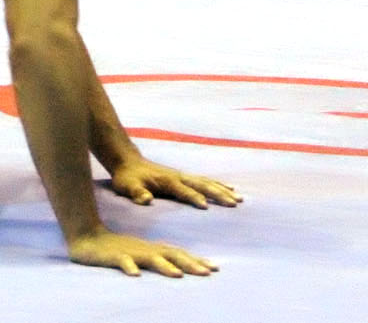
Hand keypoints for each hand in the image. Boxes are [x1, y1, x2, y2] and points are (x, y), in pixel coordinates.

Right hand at [68, 229, 217, 277]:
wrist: (85, 236)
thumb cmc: (115, 248)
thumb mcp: (139, 254)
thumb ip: (157, 259)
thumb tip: (180, 271)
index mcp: (151, 249)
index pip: (178, 253)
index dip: (196, 260)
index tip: (216, 268)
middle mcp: (144, 249)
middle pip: (170, 255)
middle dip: (189, 264)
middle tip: (207, 273)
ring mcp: (129, 252)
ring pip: (149, 258)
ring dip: (164, 266)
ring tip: (177, 275)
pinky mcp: (112, 256)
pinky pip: (121, 261)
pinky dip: (128, 266)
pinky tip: (134, 274)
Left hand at [107, 157, 241, 209]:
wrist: (127, 161)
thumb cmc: (127, 178)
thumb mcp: (127, 186)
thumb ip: (136, 193)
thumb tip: (146, 199)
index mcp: (167, 181)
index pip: (183, 191)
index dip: (193, 198)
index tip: (206, 207)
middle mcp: (178, 177)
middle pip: (202, 185)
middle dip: (218, 194)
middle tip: (234, 203)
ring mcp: (182, 175)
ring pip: (207, 182)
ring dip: (223, 190)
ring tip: (240, 198)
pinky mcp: (184, 177)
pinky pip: (205, 180)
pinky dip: (219, 184)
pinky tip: (230, 189)